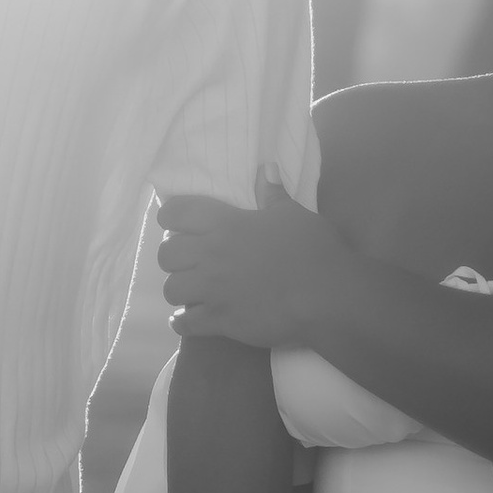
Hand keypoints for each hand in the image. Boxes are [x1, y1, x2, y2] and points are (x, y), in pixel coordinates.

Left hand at [158, 175, 351, 350]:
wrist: (327, 296)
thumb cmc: (313, 250)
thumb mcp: (293, 215)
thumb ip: (272, 194)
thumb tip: (265, 167)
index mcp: (224, 223)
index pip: (175, 212)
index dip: (172, 217)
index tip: (179, 225)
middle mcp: (210, 255)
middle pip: (166, 255)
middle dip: (174, 257)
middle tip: (191, 262)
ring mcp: (212, 290)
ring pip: (170, 290)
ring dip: (180, 290)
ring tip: (194, 292)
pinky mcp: (219, 321)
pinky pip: (183, 324)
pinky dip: (184, 322)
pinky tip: (193, 318)